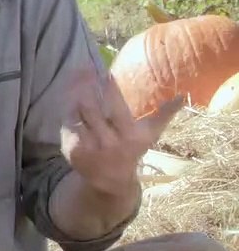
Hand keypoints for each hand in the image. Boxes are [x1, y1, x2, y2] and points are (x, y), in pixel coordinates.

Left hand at [60, 65, 183, 197]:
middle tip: (84, 69)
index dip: (111, 91)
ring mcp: (88, 147)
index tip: (106, 74)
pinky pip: (67, 124)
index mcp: (129, 137)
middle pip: (92, 110)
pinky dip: (68, 111)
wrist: (111, 180)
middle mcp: (108, 143)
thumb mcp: (149, 134)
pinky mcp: (72, 150)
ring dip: (76, 95)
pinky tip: (69, 100)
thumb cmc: (133, 148)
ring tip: (76, 79)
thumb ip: (164, 114)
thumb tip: (183, 96)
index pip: (118, 110)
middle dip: (87, 89)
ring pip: (77, 114)